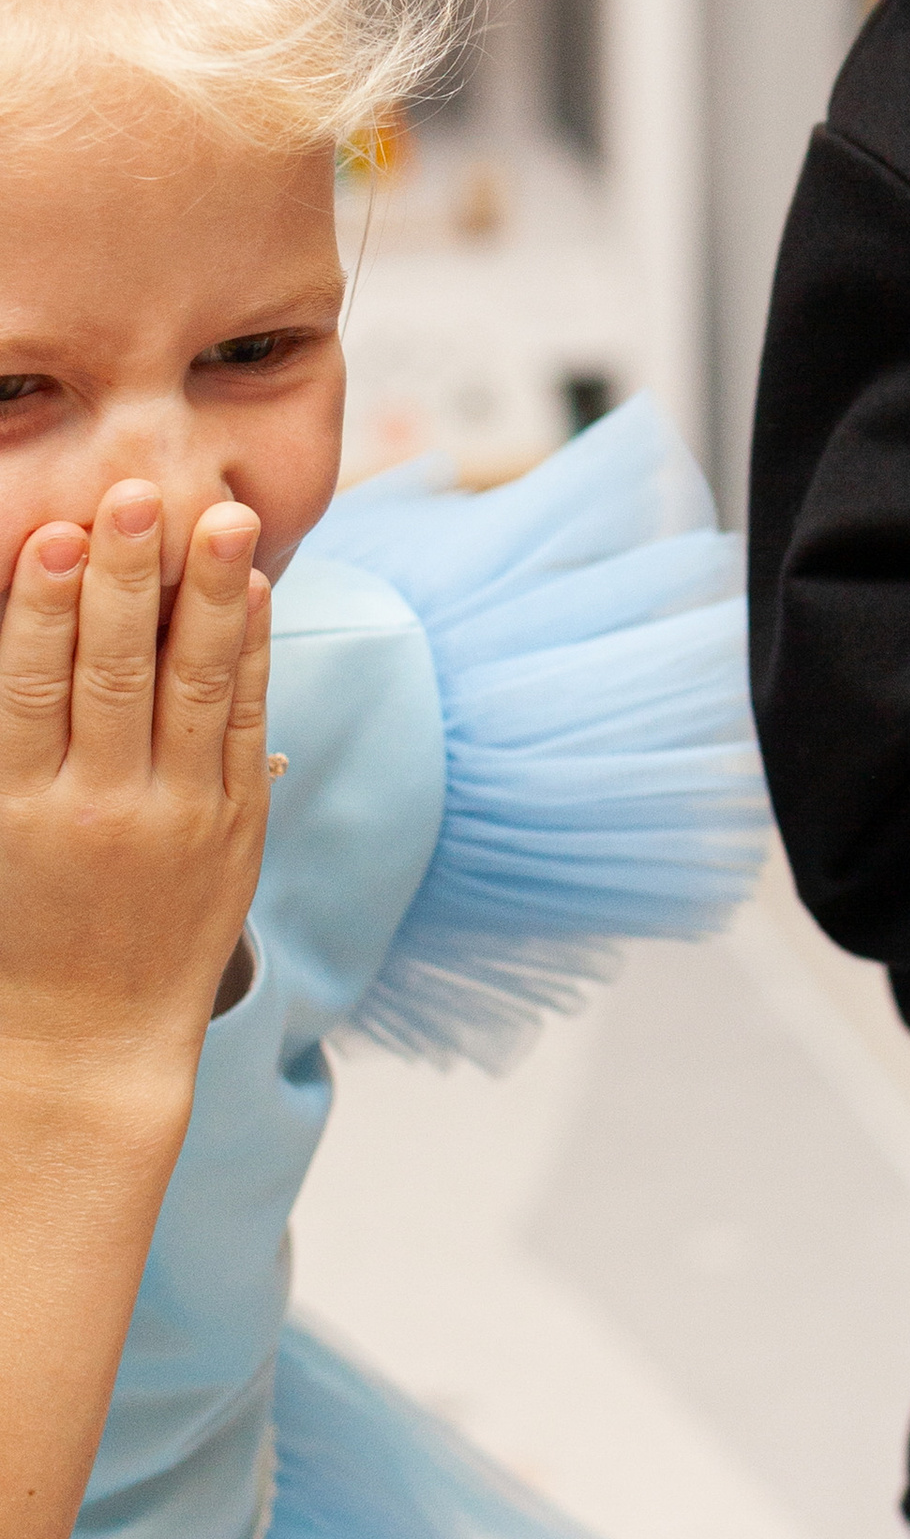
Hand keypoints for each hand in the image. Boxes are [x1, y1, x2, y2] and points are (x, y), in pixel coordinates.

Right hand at [0, 484, 273, 1105]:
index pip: (28, 690)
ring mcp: (177, 819)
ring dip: (211, 596)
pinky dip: (255, 655)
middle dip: (126, 580)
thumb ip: (9, 741)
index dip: (40, 609)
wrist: (88, 1042)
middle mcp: (99, 810)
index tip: (53, 535)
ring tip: (224, 518)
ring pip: (197, 689)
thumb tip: (26, 632)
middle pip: (114, 674)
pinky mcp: (236, 827)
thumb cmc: (16, 928)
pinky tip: (256, 593)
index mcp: (17, 810)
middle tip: (137, 495)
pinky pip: (249, 725)